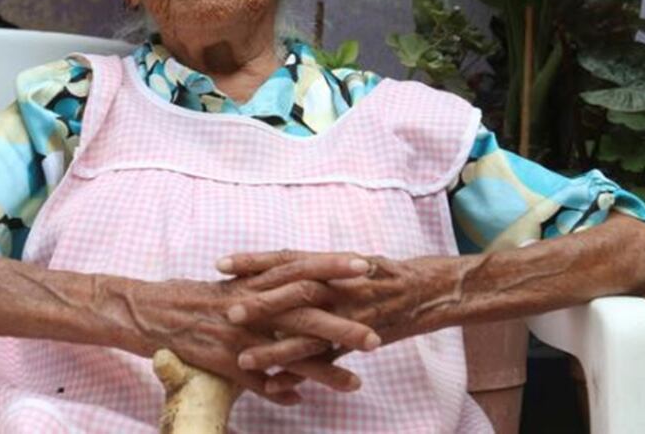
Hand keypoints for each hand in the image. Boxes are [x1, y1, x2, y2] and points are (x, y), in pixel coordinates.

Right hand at [124, 276, 367, 403]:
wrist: (145, 312)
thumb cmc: (188, 295)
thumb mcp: (228, 282)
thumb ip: (260, 284)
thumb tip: (291, 279)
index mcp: (252, 282)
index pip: (300, 269)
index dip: (332, 267)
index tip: (366, 267)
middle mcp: (249, 307)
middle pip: (304, 316)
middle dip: (343, 326)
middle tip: (376, 336)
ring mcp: (238, 337)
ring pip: (288, 356)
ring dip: (323, 370)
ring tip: (355, 383)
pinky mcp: (223, 363)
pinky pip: (257, 382)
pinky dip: (279, 392)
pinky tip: (302, 400)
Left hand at [218, 250, 454, 384]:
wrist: (424, 290)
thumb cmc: (377, 275)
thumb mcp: (343, 262)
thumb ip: (310, 268)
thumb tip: (270, 269)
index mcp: (330, 263)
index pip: (286, 258)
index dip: (254, 260)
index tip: (220, 263)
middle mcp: (339, 286)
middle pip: (295, 291)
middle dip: (261, 302)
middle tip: (228, 312)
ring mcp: (349, 314)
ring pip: (309, 332)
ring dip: (275, 348)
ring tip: (244, 358)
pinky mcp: (358, 340)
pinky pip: (327, 360)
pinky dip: (301, 374)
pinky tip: (274, 386)